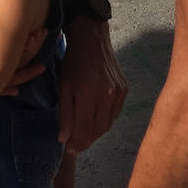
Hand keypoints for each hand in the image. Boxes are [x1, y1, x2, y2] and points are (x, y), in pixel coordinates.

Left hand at [58, 15, 126, 149]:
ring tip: (84, 132)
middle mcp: (107, 96)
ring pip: (108, 124)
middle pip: (98, 130)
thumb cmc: (73, 62)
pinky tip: (95, 118)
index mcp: (88, 94)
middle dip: (86, 140)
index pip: (85, 130)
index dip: (77, 143)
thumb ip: (65, 114)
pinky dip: (105, 121)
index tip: (69, 148)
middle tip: (75, 143)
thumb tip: (65, 140)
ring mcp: (118, 93)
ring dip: (96, 132)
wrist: (93, 39)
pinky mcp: (124, 90)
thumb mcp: (63, 86)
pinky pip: (115, 114)